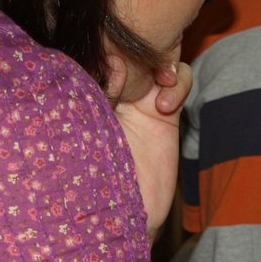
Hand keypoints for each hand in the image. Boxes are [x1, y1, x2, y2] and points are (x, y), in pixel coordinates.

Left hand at [105, 55, 192, 236]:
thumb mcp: (87, 133)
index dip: (104, 47)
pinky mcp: (166, 111)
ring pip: (155, 55)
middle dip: (135, 44)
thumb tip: (113, 65)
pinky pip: (179, 79)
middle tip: (135, 58)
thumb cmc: (92, 181)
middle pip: (126, 45)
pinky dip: (177, 81)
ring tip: (158, 77)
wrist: (124, 217)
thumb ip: (97, 97)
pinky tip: (167, 103)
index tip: (110, 62)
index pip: (93, 52)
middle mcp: (111, 90)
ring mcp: (140, 99)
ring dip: (159, 58)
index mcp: (81, 91)